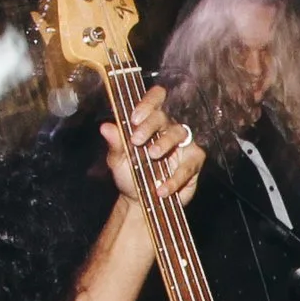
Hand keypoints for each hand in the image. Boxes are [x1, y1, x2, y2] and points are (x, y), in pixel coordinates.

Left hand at [102, 85, 202, 204]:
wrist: (140, 201)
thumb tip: (105, 127)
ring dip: (164, 143)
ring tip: (152, 155)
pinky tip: (161, 188)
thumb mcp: (118, 161)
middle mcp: (167, 129)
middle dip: (150, 125)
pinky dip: (174, 178)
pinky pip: (188, 166)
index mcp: (149, 122)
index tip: (134, 118)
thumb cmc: (130, 175)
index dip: (147, 103)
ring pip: (179, 133)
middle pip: (164, 116)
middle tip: (136, 140)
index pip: (155, 99)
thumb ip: (115, 144)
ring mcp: (183, 144)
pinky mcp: (194, 163)